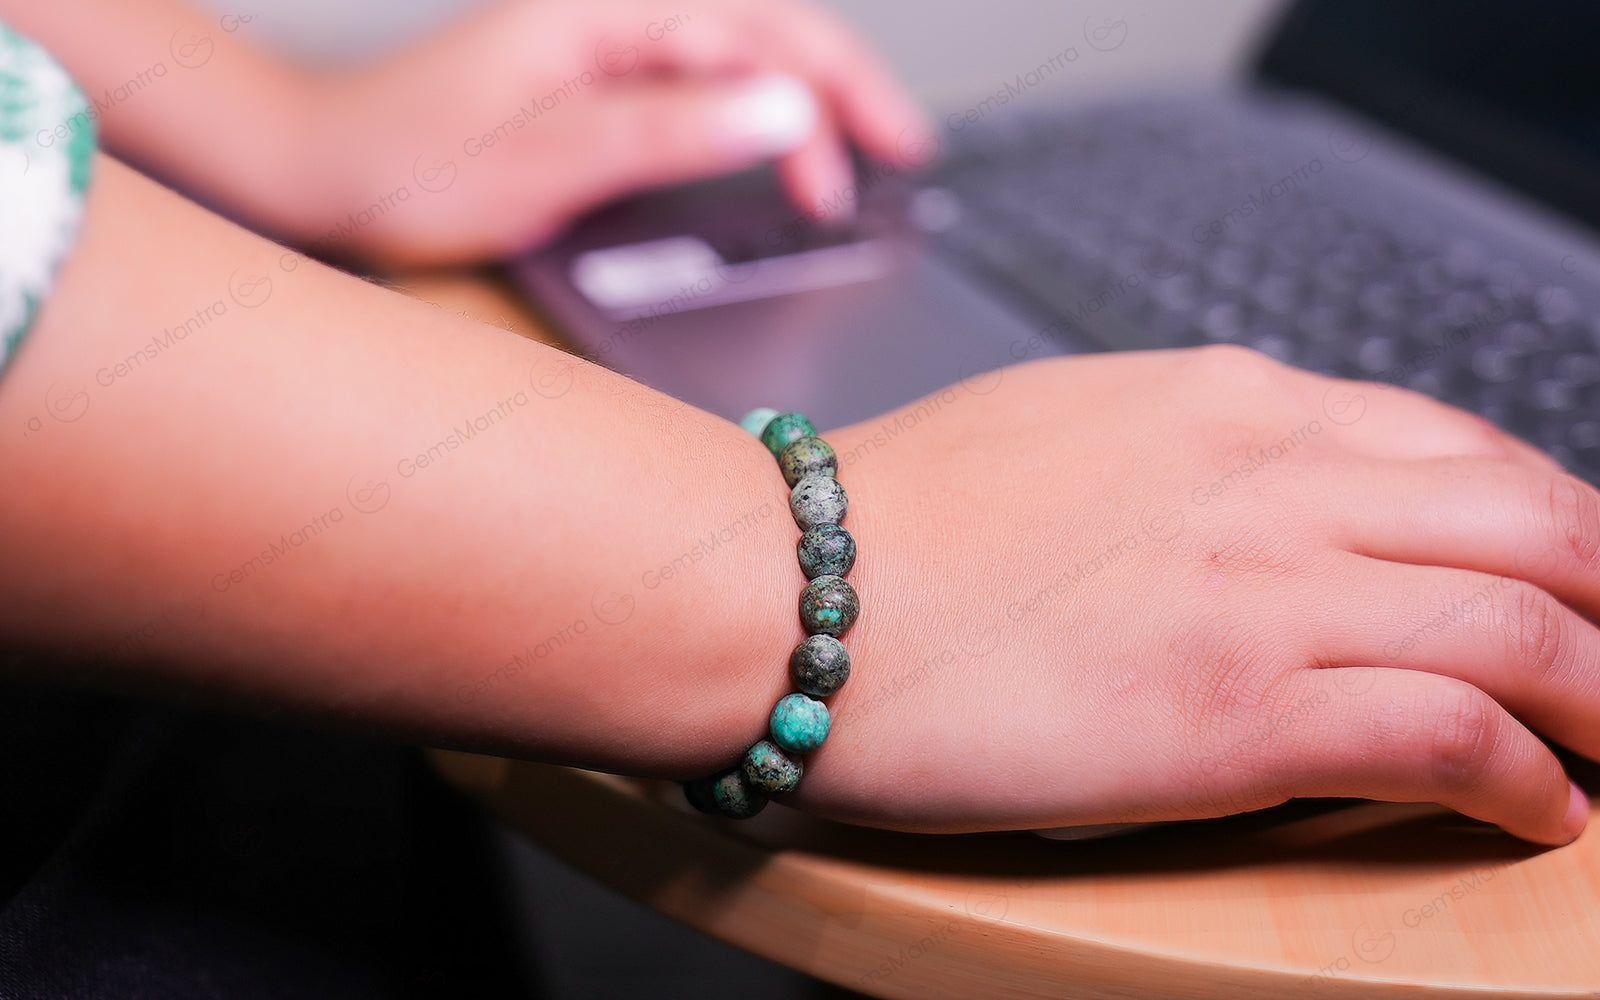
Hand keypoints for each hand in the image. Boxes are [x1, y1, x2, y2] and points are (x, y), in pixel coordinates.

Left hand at [313, 0, 928, 265]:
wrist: (321, 167)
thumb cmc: (408, 163)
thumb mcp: (549, 157)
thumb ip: (670, 128)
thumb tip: (780, 110)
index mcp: (605, 10)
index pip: (761, 33)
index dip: (838, 93)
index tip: (884, 156)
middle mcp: (609, 9)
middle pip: (762, 31)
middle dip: (839, 94)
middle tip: (894, 162)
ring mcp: (601, 36)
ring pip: (736, 53)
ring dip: (799, 106)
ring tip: (839, 173)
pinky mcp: (591, 70)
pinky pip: (697, 76)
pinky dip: (748, 112)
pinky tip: (771, 145)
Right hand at [800, 346, 1597, 843]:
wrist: (785, 585)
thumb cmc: (887, 522)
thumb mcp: (1058, 431)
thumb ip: (1174, 454)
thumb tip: (1236, 504)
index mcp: (1225, 401)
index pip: (1450, 442)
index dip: (1527, 518)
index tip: (1543, 575)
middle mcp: (1275, 475)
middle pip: (1534, 516)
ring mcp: (1268, 586)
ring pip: (1533, 621)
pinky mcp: (1244, 709)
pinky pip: (1458, 734)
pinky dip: (1528, 776)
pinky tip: (1537, 808)